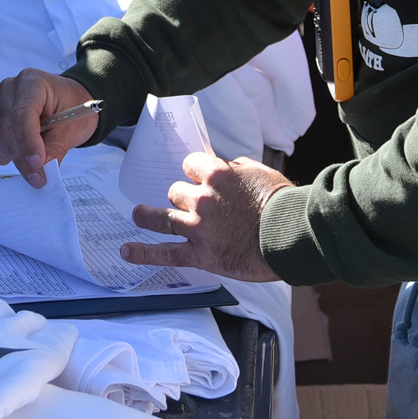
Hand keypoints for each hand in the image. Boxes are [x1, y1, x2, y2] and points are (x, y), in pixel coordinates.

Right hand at [0, 68, 99, 187]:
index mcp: (32, 82)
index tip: (38, 163)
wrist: (66, 102)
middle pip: (5, 130)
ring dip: (13, 157)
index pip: (21, 113)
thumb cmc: (71, 108)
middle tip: (39, 178)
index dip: (28, 141)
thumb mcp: (73, 127)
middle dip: (22, 158)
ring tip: (34, 156)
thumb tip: (42, 170)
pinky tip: (19, 152)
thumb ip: (56, 147)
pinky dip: (1, 155)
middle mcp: (9, 89)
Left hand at [123, 153, 288, 281]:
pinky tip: (126, 251)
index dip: (193, 172)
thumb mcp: (260, 173)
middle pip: (176, 191)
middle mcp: (202, 198)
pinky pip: (166, 253)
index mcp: (217, 174)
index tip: (196, 178)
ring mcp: (198, 227)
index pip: (190, 164)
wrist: (291, 236)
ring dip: (148, 215)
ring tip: (139, 215)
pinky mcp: (200, 254)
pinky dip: (143, 253)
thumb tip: (225, 168)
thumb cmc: (282, 204)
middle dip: (183, 197)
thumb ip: (236, 169)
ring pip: (163, 217)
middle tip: (193, 206)